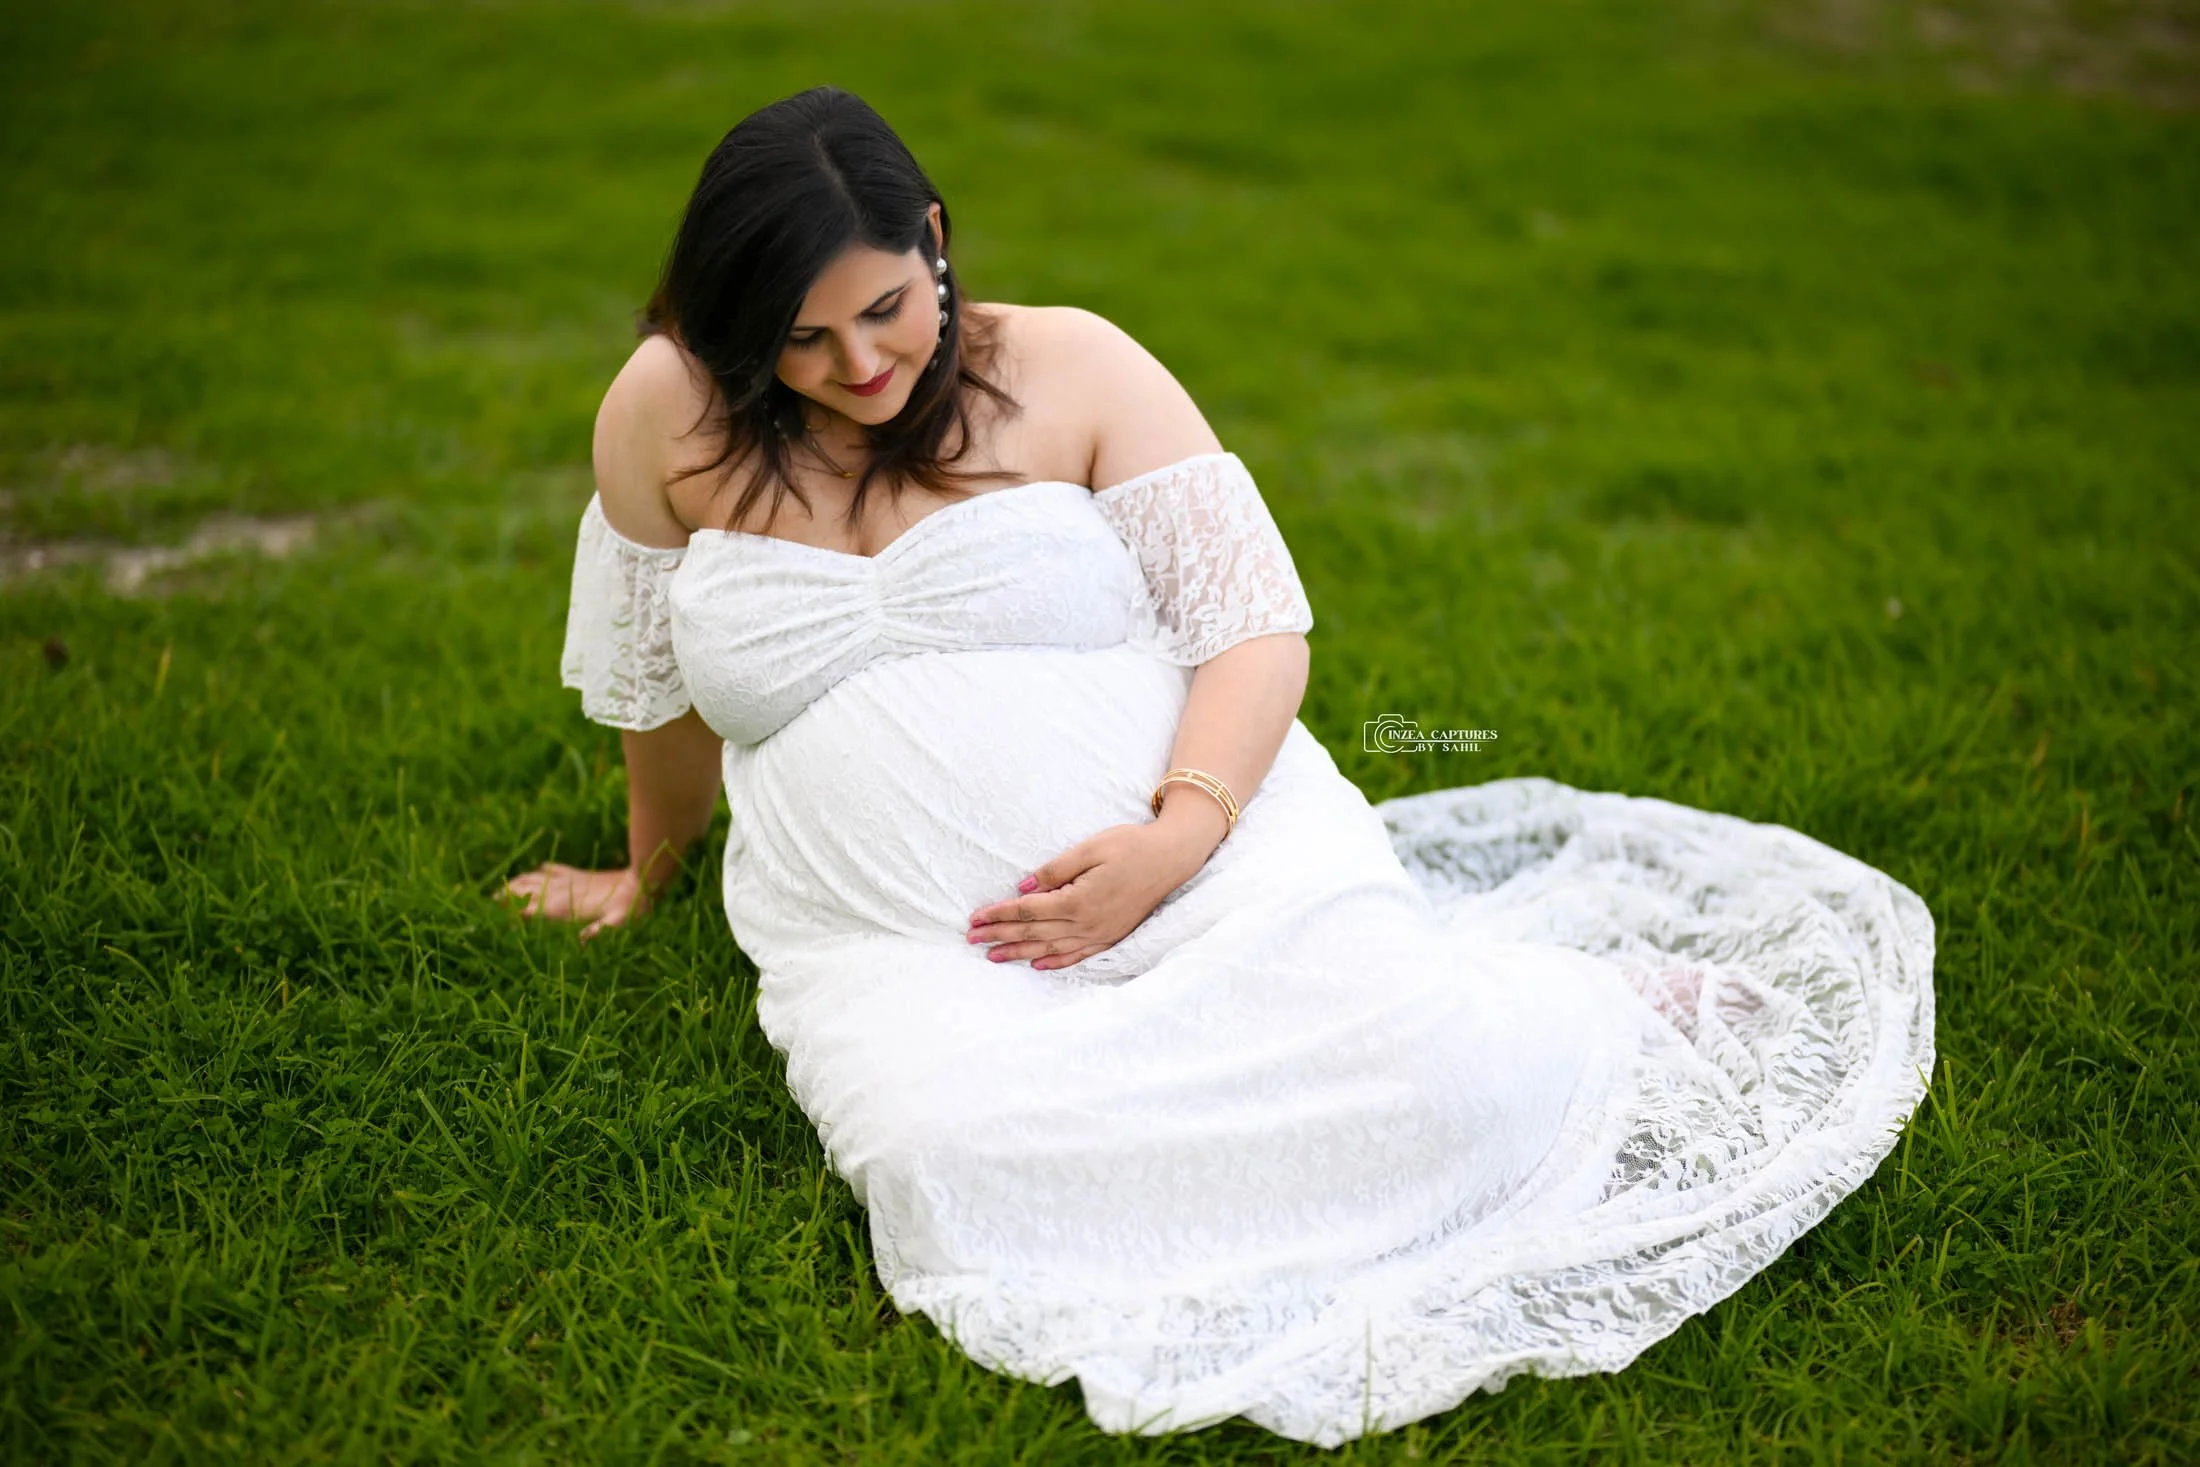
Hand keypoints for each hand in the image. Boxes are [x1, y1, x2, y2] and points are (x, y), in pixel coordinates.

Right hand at [499, 862, 648, 941]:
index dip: (513, 914)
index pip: (531, 910)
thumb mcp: (618, 923)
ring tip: (500, 890)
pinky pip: (551, 869)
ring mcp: (568, 881)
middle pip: (524, 892)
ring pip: (533, 879)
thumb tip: (584, 940)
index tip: (496, 921)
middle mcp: (561, 892)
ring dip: (516, 883)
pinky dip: (539, 871)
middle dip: (505, 897)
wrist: (642, 880)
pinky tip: (535, 871)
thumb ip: (601, 930)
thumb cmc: (631, 908)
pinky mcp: (577, 874)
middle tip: (488, 905)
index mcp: (565, 907)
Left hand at [966, 818, 1218, 971]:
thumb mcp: (1090, 848)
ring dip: (1020, 953)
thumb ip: (1055, 870)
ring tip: (993, 957)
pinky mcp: (1111, 936)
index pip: (1028, 911)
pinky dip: (1055, 962)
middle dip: (1000, 936)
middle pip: (1034, 933)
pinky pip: (1078, 955)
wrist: (1171, 858)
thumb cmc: (1130, 846)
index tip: (975, 917)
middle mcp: (1086, 923)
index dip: (999, 914)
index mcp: (1078, 900)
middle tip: (972, 939)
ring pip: (1051, 949)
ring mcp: (1100, 933)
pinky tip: (1038, 965)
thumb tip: (1023, 887)